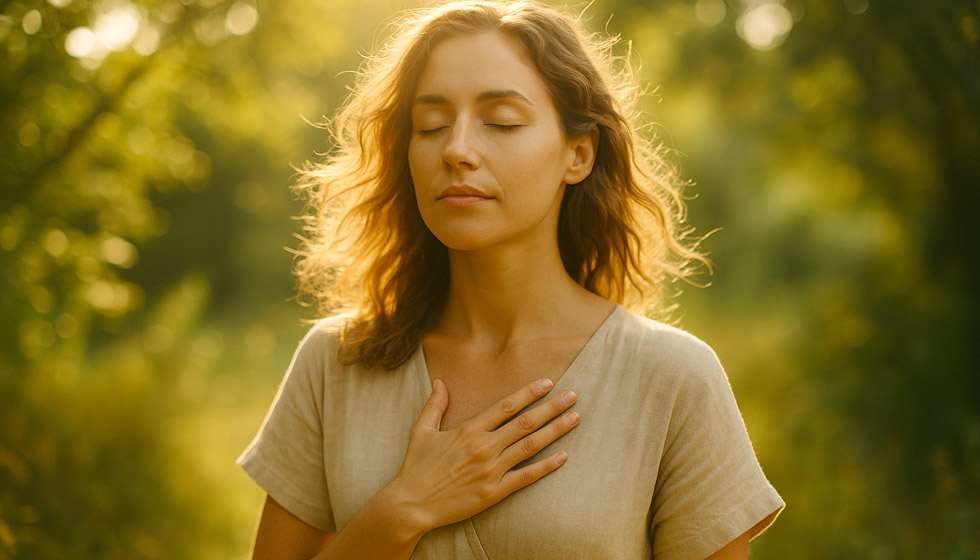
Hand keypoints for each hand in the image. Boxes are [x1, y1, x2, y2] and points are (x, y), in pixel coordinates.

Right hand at [387, 377, 579, 532]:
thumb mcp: (421, 431)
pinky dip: (546, 467)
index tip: (548, 383)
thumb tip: (440, 382)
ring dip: (555, 431)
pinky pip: (526, 477)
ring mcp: (491, 471)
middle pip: (525, 423)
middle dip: (551, 408)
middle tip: (572, 396)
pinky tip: (563, 456)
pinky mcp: (494, 492)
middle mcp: (484, 447)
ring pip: (530, 446)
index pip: (506, 406)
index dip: (528, 393)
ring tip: (574, 418)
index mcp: (468, 430)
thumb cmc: (416, 467)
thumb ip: (434, 405)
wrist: (412, 504)